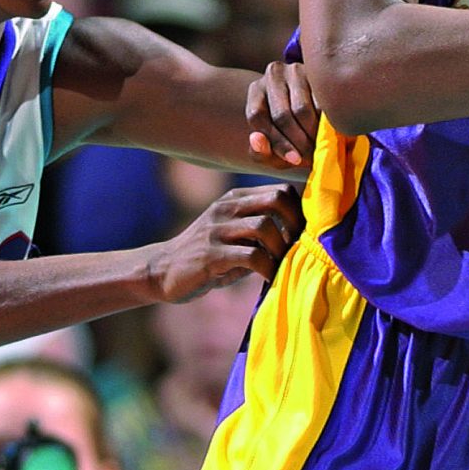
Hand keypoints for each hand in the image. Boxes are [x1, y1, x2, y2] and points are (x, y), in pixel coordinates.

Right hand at [147, 183, 302, 301]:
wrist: (162, 270)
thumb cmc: (208, 257)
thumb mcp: (235, 236)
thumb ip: (262, 232)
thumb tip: (303, 237)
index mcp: (235, 199)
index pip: (280, 191)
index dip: (300, 212)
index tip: (306, 236)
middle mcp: (226, 208)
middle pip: (276, 199)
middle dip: (296, 224)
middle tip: (301, 249)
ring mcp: (217, 229)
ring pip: (264, 226)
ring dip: (282, 249)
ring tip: (285, 266)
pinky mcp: (210, 254)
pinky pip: (251, 256)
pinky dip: (268, 268)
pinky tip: (271, 278)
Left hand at [247, 60, 319, 168]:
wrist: (315, 110)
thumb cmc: (289, 134)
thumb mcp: (271, 149)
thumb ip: (259, 152)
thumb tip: (256, 140)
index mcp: (256, 90)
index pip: (257, 116)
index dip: (277, 142)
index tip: (295, 161)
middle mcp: (273, 74)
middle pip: (281, 114)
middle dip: (298, 142)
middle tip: (311, 158)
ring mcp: (296, 69)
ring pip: (303, 109)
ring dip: (313, 134)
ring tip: (320, 148)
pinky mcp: (318, 72)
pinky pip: (322, 102)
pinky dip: (326, 123)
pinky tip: (331, 133)